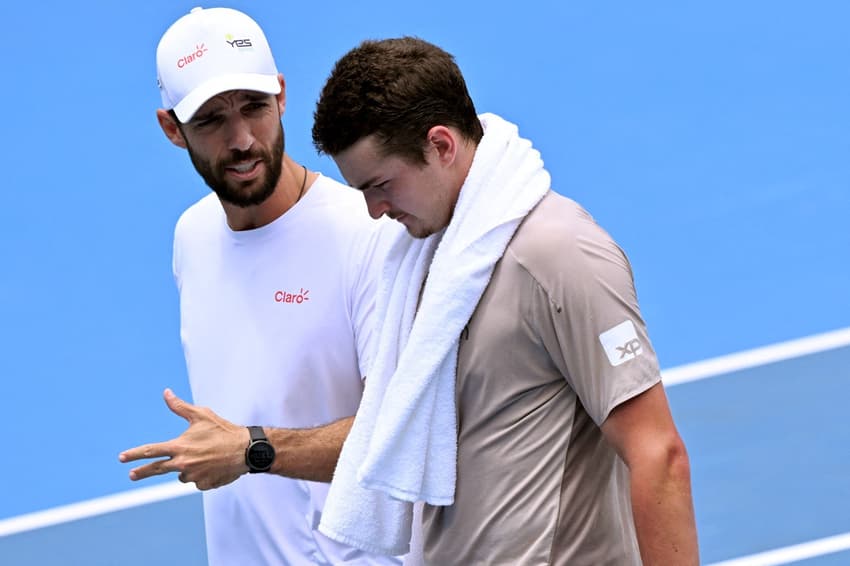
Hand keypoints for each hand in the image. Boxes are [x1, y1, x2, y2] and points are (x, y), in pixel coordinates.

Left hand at [119, 388, 249, 490]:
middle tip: (131, 475)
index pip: (150, 451)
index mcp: (179, 446)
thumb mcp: (201, 415)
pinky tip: (215, 465)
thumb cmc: (223, 430)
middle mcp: (182, 463)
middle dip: (142, 472)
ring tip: (207, 457)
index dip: (134, 454)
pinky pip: (197, 481)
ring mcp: (192, 476)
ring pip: (182, 474)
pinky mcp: (203, 485)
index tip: (121, 458)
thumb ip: (180, 407)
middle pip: (156, 469)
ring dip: (189, 467)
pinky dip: (203, 474)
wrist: (246, 450)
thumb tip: (166, 392)